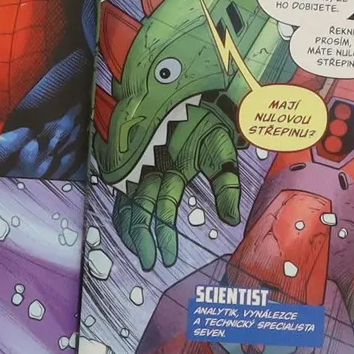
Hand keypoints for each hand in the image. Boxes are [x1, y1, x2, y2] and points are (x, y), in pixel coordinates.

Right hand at [113, 101, 240, 269]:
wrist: (185, 90)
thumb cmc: (207, 121)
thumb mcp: (222, 147)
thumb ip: (227, 183)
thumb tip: (231, 220)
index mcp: (172, 167)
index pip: (164, 209)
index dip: (164, 235)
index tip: (167, 259)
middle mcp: (150, 168)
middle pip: (140, 211)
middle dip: (143, 239)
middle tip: (150, 263)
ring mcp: (140, 166)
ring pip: (126, 204)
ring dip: (130, 230)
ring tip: (137, 253)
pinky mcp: (135, 164)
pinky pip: (122, 194)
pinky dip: (123, 214)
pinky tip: (127, 230)